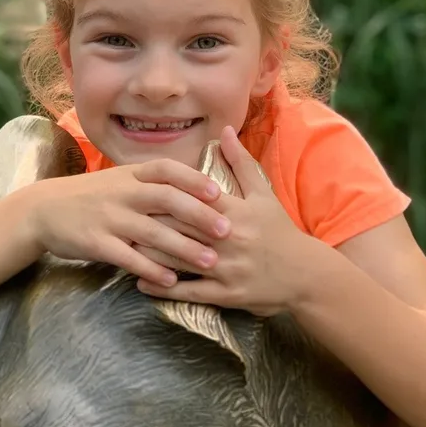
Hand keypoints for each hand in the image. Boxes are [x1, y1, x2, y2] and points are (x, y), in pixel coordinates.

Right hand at [31, 158, 231, 288]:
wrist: (44, 210)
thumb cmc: (93, 195)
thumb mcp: (122, 179)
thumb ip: (155, 182)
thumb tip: (198, 186)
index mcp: (132, 175)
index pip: (168, 171)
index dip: (194, 180)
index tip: (219, 192)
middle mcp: (123, 193)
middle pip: (167, 200)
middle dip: (199, 215)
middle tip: (227, 230)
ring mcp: (110, 218)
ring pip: (152, 232)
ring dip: (183, 247)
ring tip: (209, 261)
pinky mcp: (97, 243)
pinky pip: (128, 258)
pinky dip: (151, 269)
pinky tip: (171, 280)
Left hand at [136, 126, 318, 315]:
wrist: (306, 275)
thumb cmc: (280, 231)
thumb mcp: (263, 194)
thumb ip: (240, 162)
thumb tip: (224, 131)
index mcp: (235, 212)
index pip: (192, 199)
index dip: (163, 195)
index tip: (137, 191)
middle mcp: (229, 239)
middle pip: (180, 228)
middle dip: (148, 222)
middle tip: (120, 217)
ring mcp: (227, 268)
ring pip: (180, 259)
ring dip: (148, 254)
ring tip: (123, 246)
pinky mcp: (226, 295)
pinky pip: (189, 292)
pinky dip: (163, 288)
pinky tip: (142, 282)